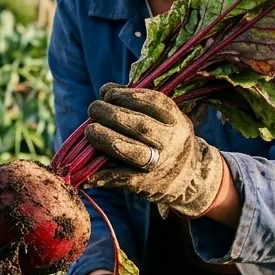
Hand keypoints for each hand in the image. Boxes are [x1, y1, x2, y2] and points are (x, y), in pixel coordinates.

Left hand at [85, 83, 224, 218]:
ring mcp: (158, 164)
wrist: (189, 176)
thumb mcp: (165, 117)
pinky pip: (119, 177)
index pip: (154, 102)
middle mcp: (171, 142)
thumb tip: (105, 91)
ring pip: (132, 152)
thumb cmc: (167, 137)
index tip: (107, 92)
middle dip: (111, 114)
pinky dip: (100, 173)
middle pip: (141, 126)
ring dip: (106, 139)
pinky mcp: (144, 183)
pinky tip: (85, 168)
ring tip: (90, 130)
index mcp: (176, 121)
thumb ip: (139, 103)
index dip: (126, 95)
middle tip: (93, 108)